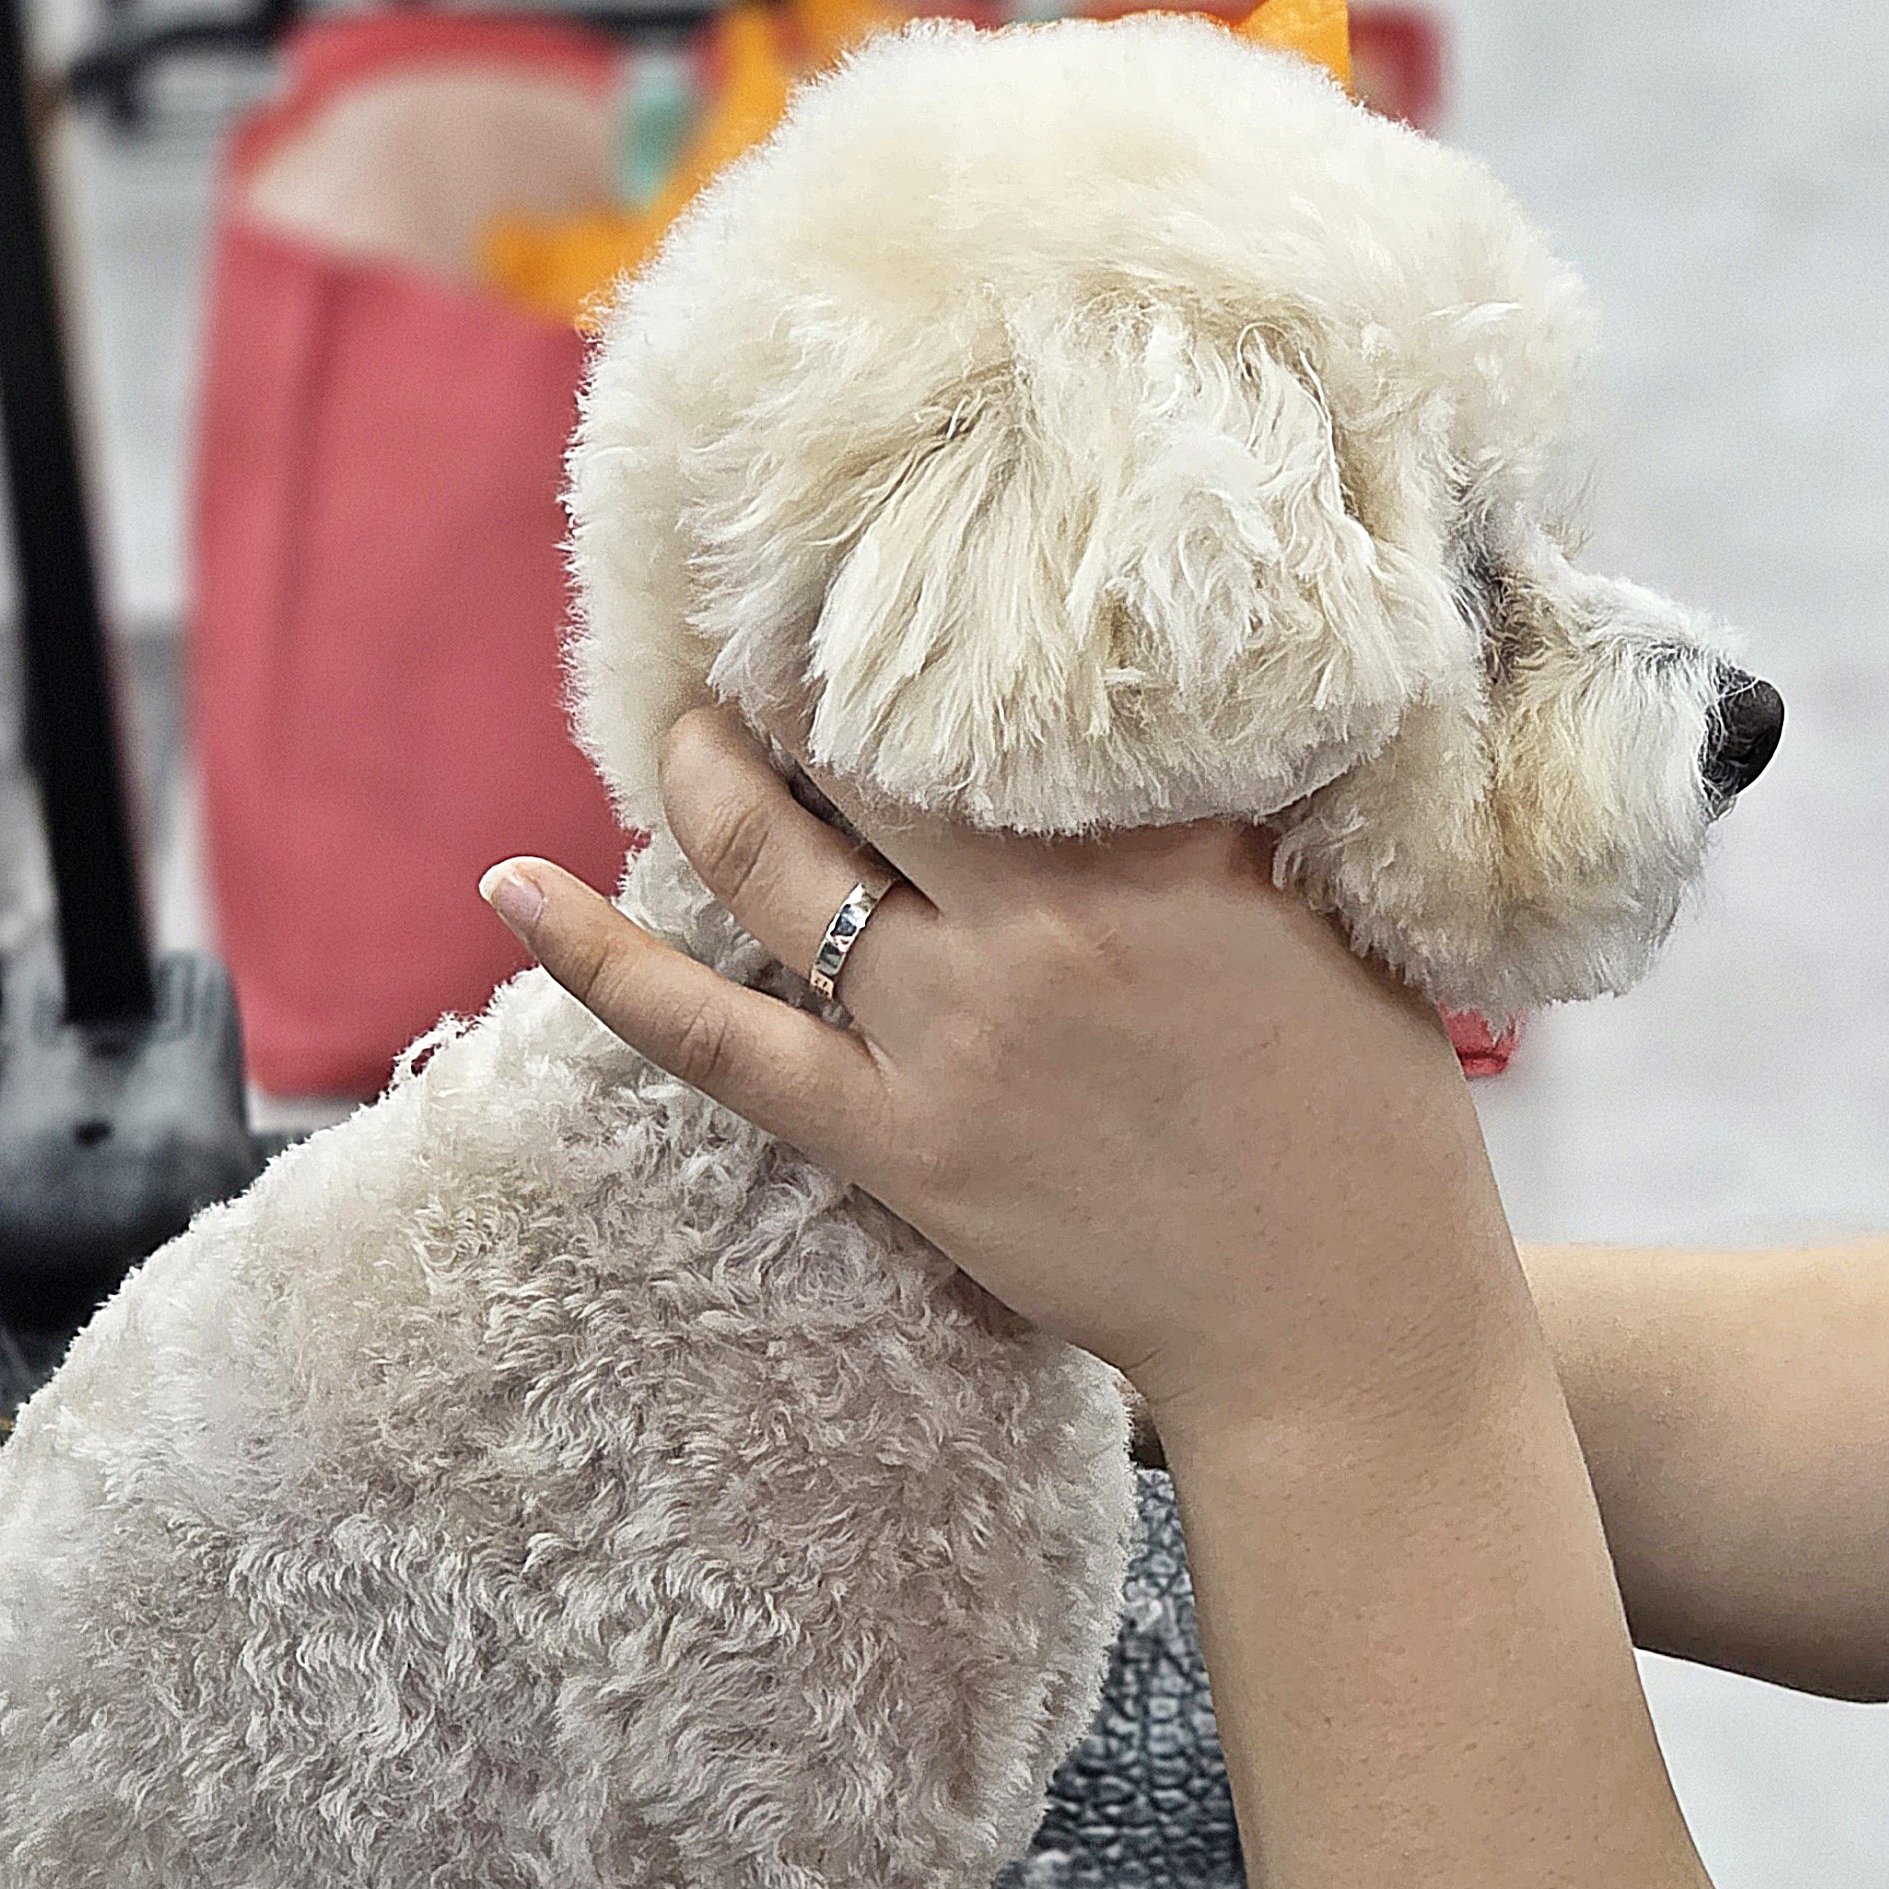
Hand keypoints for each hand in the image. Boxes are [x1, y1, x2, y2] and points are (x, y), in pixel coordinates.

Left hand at [482, 708, 1517, 1444]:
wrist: (1343, 1322)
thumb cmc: (1372, 1122)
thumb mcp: (1337, 923)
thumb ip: (1227, 821)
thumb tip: (1141, 720)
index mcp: (1167, 850)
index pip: (998, 686)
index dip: (920, 614)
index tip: (882, 565)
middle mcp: (1041, 924)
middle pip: (863, 746)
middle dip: (802, 674)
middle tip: (773, 624)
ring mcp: (954, 1036)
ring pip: (772, 861)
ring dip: (707, 771)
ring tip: (687, 720)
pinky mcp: (897, 1145)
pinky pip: (713, 1040)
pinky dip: (601, 962)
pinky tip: (515, 884)